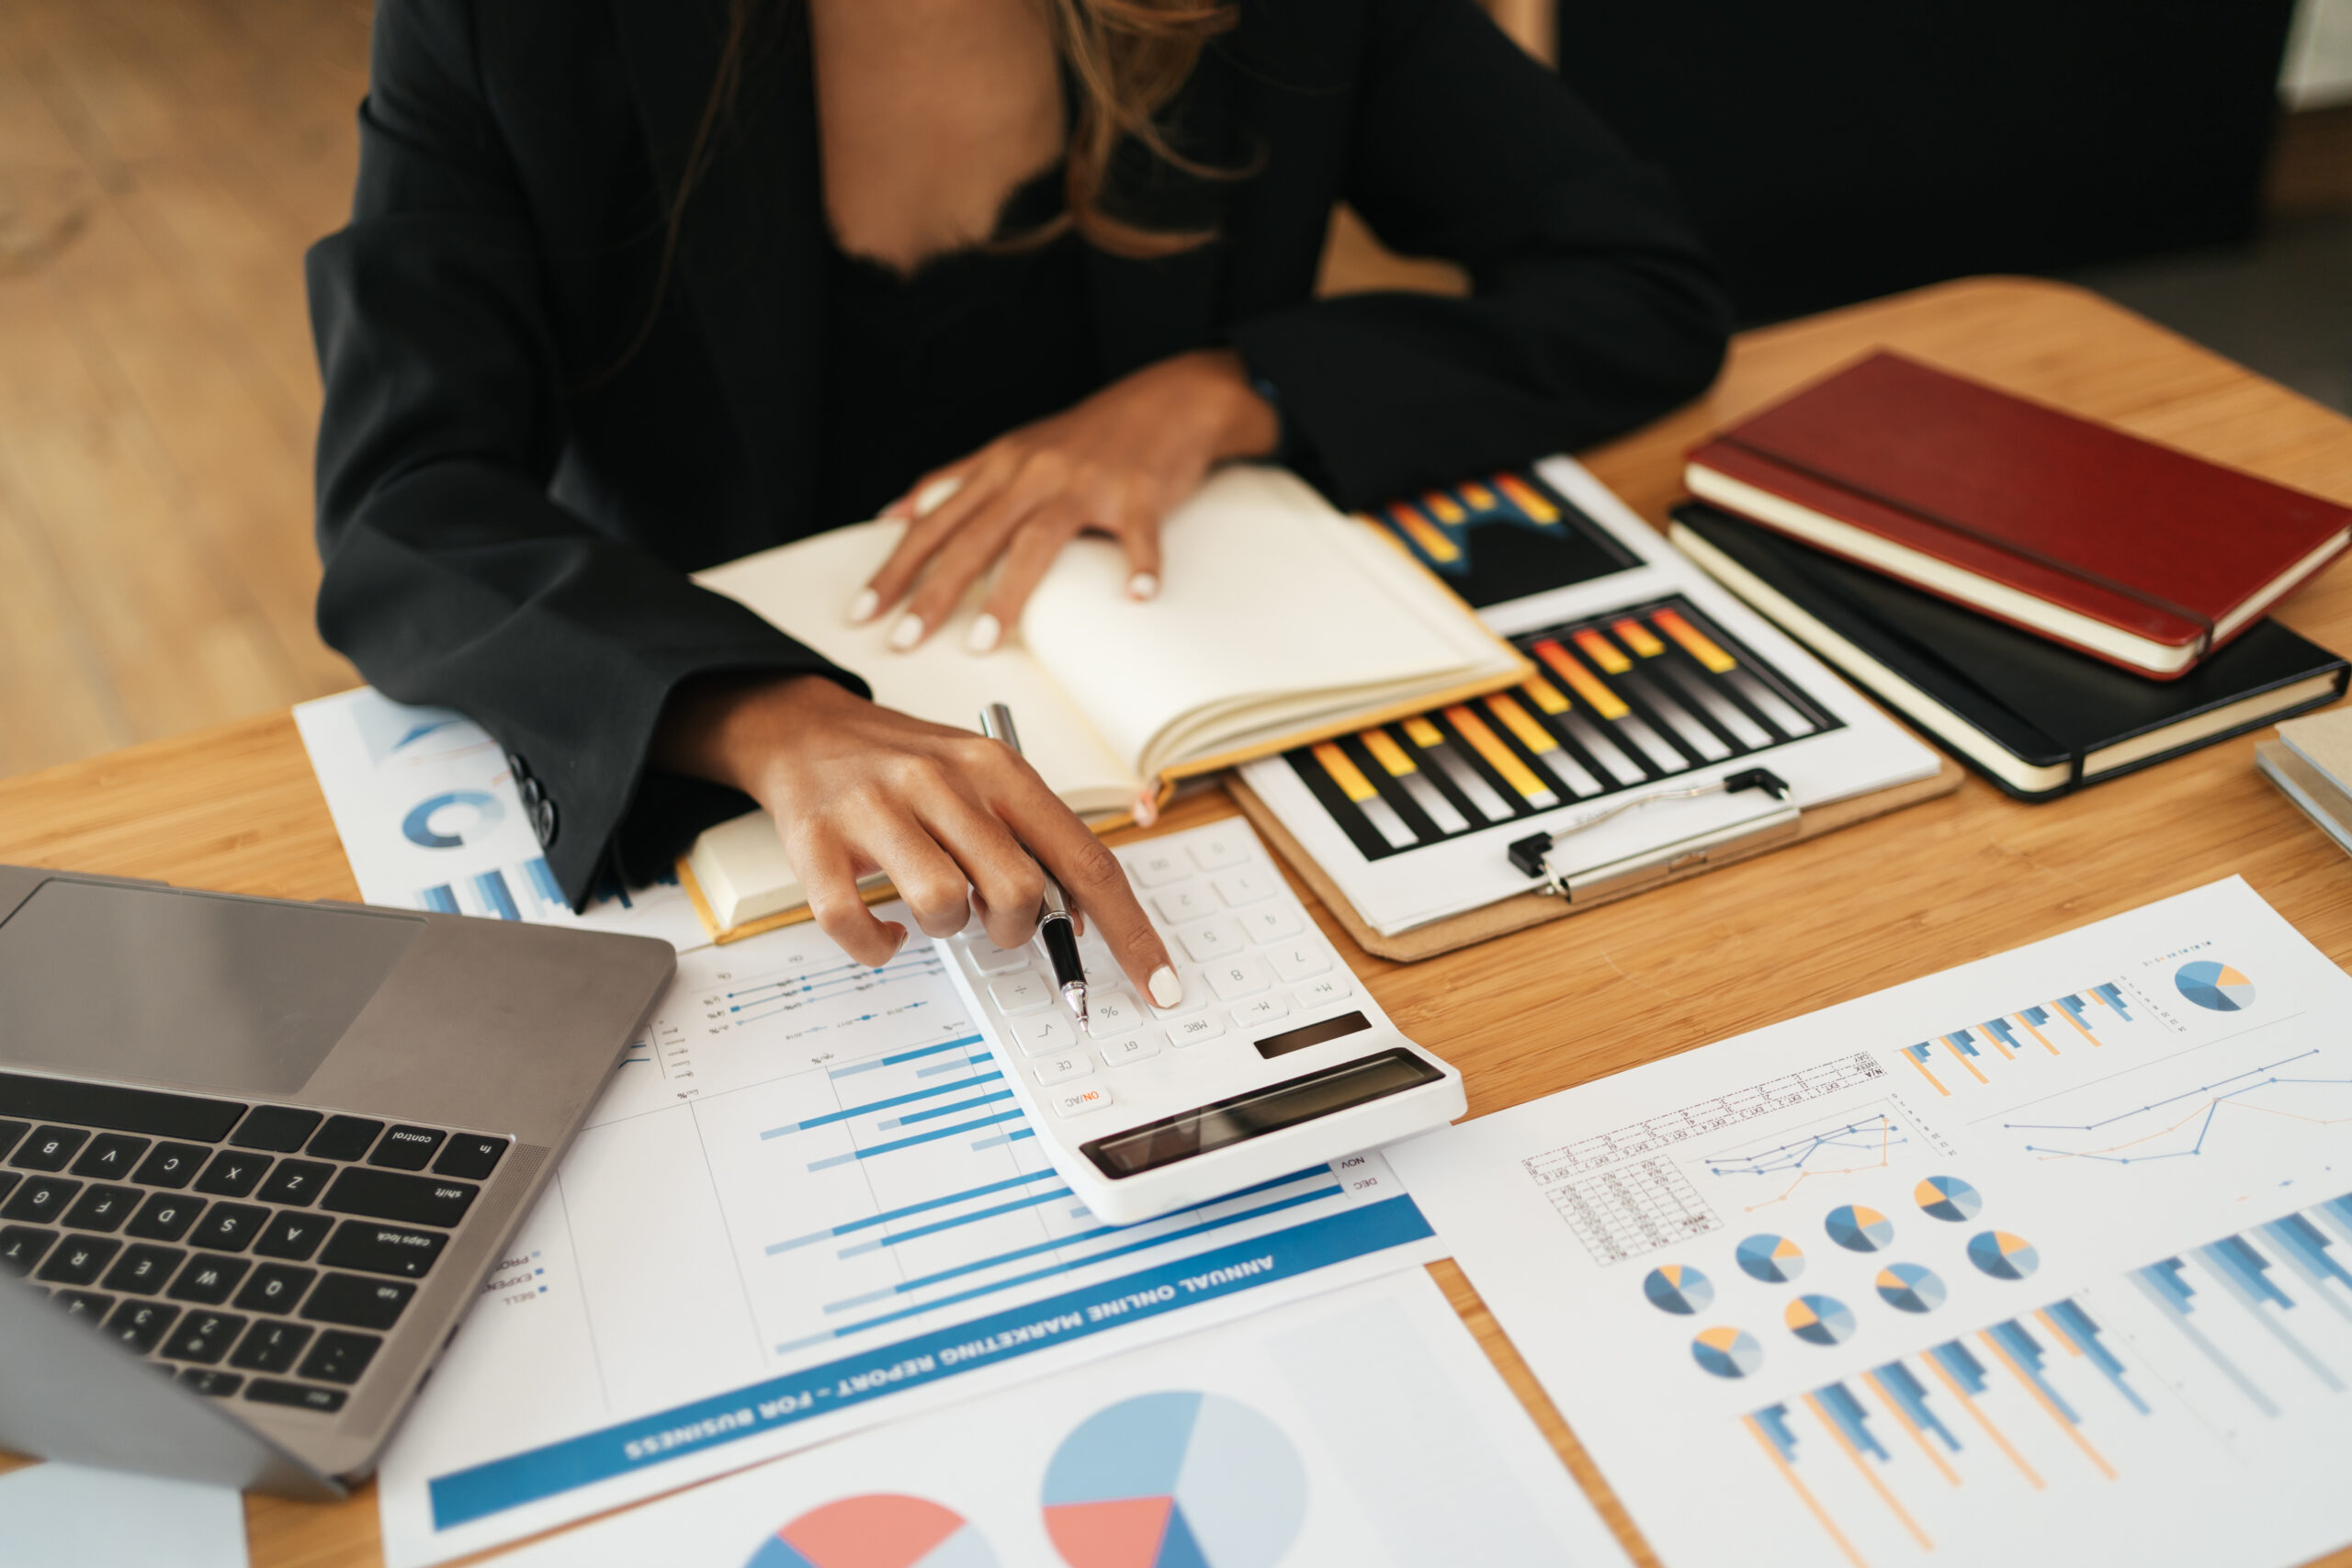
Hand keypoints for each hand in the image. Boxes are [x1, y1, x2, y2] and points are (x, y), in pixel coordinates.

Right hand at [654, 674, 1182, 1005]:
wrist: (805, 727)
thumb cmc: (906, 765)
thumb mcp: (984, 776)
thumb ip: (1034, 837)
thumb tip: (1085, 921)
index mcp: (999, 768)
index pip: (1087, 861)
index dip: (1129, 932)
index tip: (1157, 984)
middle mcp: (942, 782)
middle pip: (1019, 890)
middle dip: (1015, 927)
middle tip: (990, 918)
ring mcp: (877, 810)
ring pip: (942, 907)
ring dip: (946, 931)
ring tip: (931, 908)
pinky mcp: (818, 843)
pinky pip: (857, 923)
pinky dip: (878, 946)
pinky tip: (887, 931)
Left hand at [849, 347, 1277, 653]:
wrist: (1168, 399)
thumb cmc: (1085, 435)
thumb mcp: (1011, 448)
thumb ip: (953, 480)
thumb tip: (894, 514)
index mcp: (999, 467)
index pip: (933, 522)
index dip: (894, 567)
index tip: (862, 611)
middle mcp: (1033, 473)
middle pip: (973, 537)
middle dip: (933, 592)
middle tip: (904, 639)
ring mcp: (1085, 483)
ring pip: (1037, 541)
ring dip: (1007, 594)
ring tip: (982, 643)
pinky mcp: (1139, 493)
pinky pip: (1138, 535)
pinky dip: (1139, 566)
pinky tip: (1136, 596)